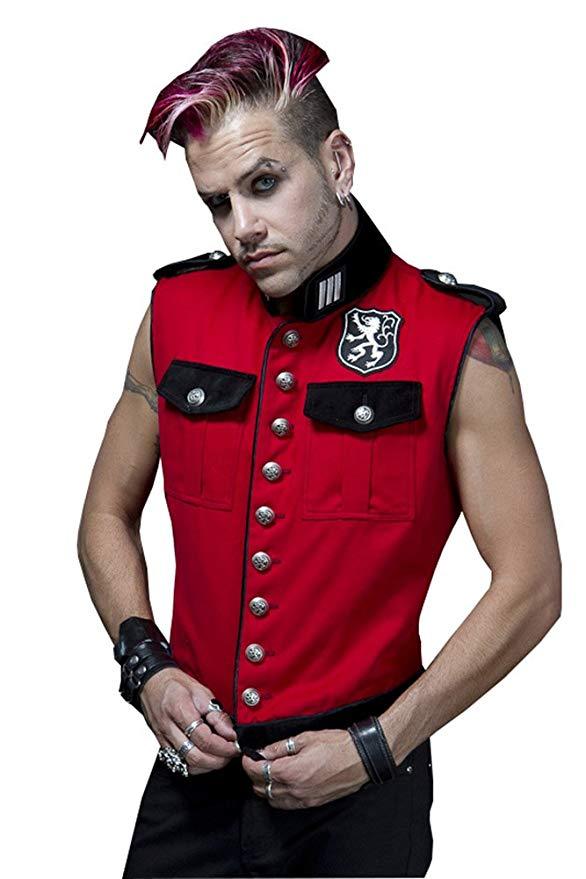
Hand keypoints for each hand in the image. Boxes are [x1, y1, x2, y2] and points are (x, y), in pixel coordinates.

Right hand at [139, 667, 240, 774]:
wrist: (152, 684)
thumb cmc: (176, 684)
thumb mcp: (201, 691)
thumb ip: (216, 714)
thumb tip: (230, 733)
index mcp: (180, 709)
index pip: (203, 738)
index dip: (223, 746)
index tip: (235, 745)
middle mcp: (169, 727)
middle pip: (195, 756)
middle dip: (218, 760)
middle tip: (231, 754)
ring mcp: (163, 738)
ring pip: (187, 764)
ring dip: (208, 765)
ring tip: (221, 757)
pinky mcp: (161, 745)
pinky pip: (179, 763)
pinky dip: (195, 765)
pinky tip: (205, 759)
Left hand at [241, 728, 369, 808]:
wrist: (361, 760)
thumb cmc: (336, 745)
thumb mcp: (305, 738)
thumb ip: (281, 747)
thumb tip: (264, 751)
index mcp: (290, 771)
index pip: (259, 771)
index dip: (248, 763)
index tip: (246, 755)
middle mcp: (294, 789)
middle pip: (261, 787)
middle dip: (254, 774)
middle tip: (255, 761)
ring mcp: (302, 799)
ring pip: (271, 799)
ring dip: (264, 787)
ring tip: (265, 772)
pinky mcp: (311, 803)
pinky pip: (285, 804)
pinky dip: (276, 796)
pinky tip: (279, 785)